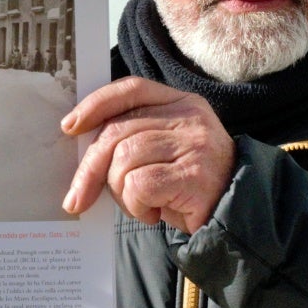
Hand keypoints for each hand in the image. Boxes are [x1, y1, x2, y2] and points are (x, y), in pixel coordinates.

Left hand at [61, 76, 234, 232]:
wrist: (237, 219)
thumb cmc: (190, 187)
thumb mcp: (163, 152)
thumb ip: (133, 140)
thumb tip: (83, 150)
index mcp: (181, 102)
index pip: (131, 89)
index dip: (96, 104)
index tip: (70, 126)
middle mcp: (189, 117)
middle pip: (119, 130)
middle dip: (90, 168)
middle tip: (76, 198)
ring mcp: (194, 144)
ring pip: (125, 159)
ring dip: (120, 191)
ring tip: (139, 204)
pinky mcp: (194, 175)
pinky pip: (140, 185)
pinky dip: (137, 205)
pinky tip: (154, 212)